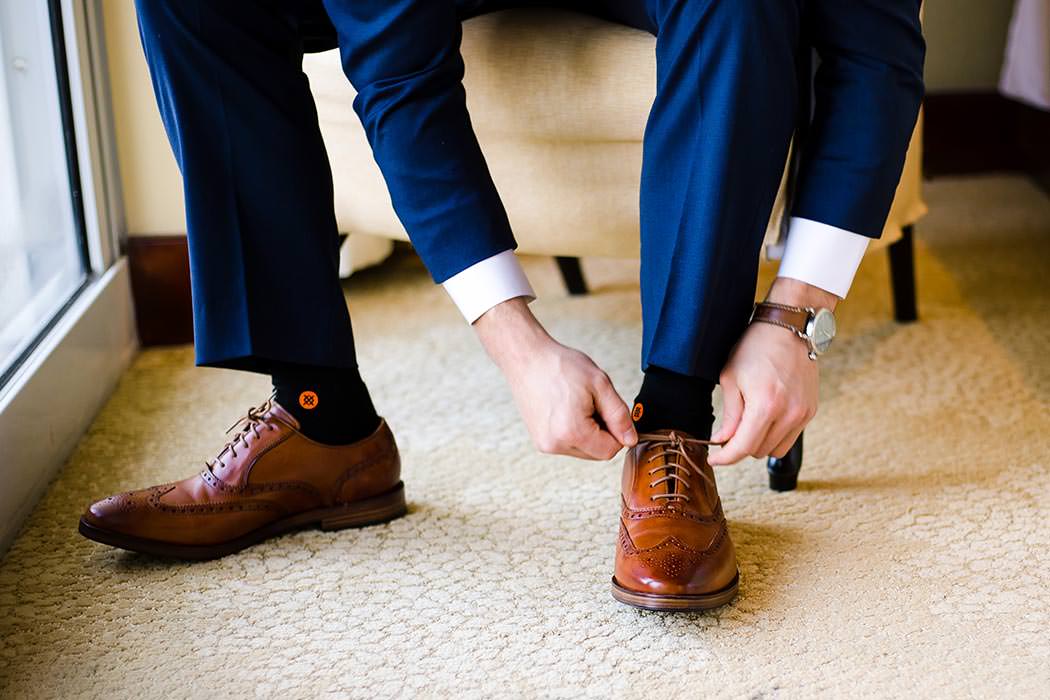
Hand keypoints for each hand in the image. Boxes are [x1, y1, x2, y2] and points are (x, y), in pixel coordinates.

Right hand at [474, 298, 637, 459]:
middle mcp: (555, 445)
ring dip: (588, 432)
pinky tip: (566, 408)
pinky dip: (574, 431)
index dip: (617, 431)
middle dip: (602, 431)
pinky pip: (568, 444)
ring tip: (576, 403)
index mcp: (572, 432)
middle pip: (596, 453)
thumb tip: (631, 440)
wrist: (526, 357)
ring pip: (583, 449)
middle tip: (591, 402)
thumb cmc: (561, 366)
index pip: (610, 450)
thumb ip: (619, 416)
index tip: (607, 407)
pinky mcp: (539, 440)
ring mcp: (544, 444)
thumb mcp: (600, 384)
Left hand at [708, 278, 837, 465]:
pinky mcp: (810, 411)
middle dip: (739, 445)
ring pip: (774, 449)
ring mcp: (802, 414)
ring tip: (749, 420)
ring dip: (758, 442)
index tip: (713, 458)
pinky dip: (775, 434)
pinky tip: (766, 416)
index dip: (724, 458)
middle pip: (757, 451)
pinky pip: (789, 438)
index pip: (742, 447)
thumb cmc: (755, 348)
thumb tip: (722, 441)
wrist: (790, 329)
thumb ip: (729, 414)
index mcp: (765, 405)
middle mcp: (788, 414)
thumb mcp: (731, 377)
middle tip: (729, 429)